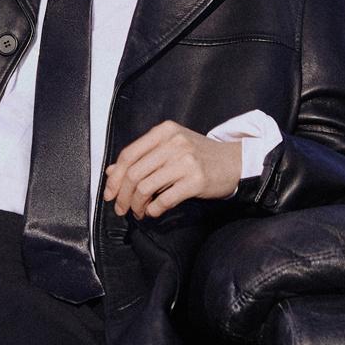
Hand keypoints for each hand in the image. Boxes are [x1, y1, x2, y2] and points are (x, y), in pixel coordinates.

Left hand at [103, 121, 240, 219]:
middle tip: (120, 209)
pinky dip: (153, 209)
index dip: (114, 177)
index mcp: (164, 132)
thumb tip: (110, 172)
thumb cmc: (199, 156)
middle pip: (134, 172)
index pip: (128, 155)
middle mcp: (174, 143)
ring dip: (136, 205)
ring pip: (146, 187)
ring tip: (137, 212)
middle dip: (122, 195)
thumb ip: (141, 157)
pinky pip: (164, 199)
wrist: (235, 162)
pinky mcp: (196, 180)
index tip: (109, 194)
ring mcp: (186, 161)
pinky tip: (152, 212)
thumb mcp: (170, 149)